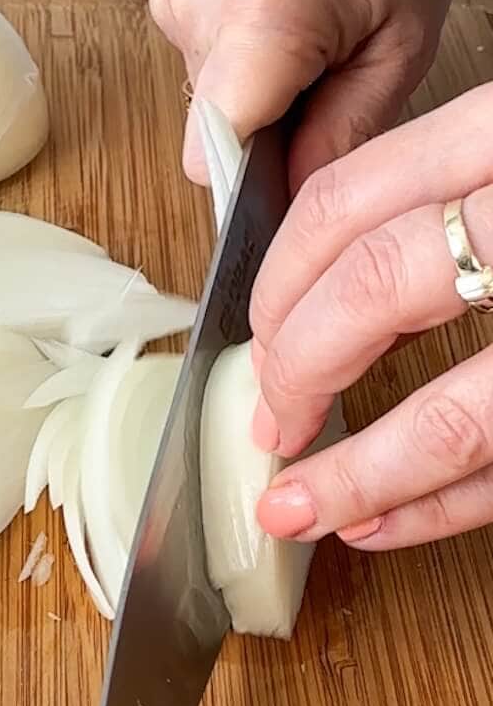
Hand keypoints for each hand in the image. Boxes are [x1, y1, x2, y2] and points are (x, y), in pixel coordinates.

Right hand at [149, 0, 464, 191]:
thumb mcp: (402, 39)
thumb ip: (344, 132)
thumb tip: (298, 198)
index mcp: (261, 18)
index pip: (213, 160)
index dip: (253, 185)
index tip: (294, 173)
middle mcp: (198, 6)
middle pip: (211, 134)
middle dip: (268, 131)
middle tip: (334, 76)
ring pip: (207, 97)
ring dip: (259, 89)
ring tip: (315, 29)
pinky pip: (202, 56)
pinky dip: (245, 53)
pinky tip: (288, 7)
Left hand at [247, 97, 492, 549]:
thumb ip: (444, 185)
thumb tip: (319, 282)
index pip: (351, 195)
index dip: (281, 276)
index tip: (250, 331)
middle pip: (380, 288)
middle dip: (298, 367)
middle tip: (265, 417)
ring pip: (455, 415)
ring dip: (358, 475)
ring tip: (294, 508)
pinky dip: (439, 505)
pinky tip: (379, 520)